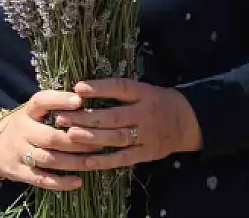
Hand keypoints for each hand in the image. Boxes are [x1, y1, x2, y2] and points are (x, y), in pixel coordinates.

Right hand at [0, 89, 94, 189]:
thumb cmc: (26, 124)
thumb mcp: (34, 111)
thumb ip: (55, 105)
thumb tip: (88, 96)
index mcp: (27, 111)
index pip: (41, 101)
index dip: (59, 100)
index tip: (80, 100)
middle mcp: (22, 131)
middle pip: (50, 137)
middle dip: (76, 140)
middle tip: (100, 140)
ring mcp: (19, 153)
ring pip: (48, 159)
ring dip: (73, 162)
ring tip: (95, 161)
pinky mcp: (19, 172)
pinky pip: (41, 179)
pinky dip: (60, 183)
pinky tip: (78, 182)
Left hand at [54, 78, 202, 170]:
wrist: (187, 121)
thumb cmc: (157, 103)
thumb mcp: (144, 89)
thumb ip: (119, 90)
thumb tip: (82, 89)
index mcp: (144, 94)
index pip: (121, 88)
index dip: (100, 88)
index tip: (77, 87)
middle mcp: (145, 114)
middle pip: (113, 116)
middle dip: (86, 117)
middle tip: (62, 117)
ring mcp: (146, 135)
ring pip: (116, 138)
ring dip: (92, 138)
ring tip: (70, 135)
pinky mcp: (146, 153)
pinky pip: (123, 158)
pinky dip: (105, 161)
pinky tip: (86, 161)